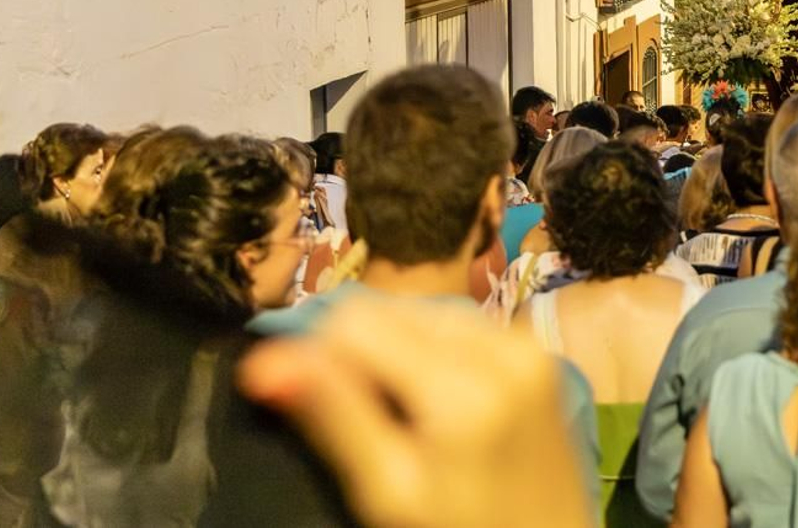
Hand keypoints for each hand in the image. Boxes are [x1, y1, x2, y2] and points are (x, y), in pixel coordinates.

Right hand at [239, 296, 592, 527]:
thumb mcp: (389, 489)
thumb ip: (333, 416)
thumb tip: (262, 361)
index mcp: (465, 386)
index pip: (356, 320)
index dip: (317, 354)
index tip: (310, 403)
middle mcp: (503, 346)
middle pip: (392, 308)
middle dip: (358, 350)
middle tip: (363, 420)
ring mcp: (526, 343)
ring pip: (423, 310)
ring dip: (394, 348)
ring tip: (399, 415)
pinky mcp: (536, 348)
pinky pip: (461, 324)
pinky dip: (432, 350)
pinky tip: (433, 401)